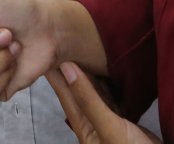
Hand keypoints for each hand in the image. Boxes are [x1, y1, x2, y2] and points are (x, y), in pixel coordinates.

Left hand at [47, 63, 161, 143]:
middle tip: (65, 45)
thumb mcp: (109, 128)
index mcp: (84, 128)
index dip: (57, 75)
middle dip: (72, 71)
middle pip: (80, 93)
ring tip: (85, 52)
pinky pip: (113, 100)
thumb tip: (68, 70)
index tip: (48, 52)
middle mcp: (94, 125)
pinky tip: (109, 74)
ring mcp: (110, 124)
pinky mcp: (126, 123)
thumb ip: (89, 100)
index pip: (66, 95)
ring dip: (91, 75)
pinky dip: (109, 86)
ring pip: (97, 95)